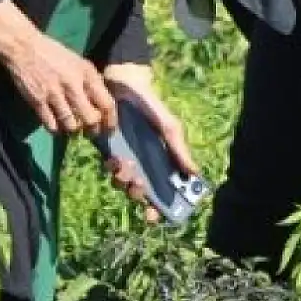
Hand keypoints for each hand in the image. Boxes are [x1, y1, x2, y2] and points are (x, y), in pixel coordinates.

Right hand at [0, 0, 114, 135]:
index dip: (111, 121)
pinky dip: (57, 130)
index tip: (110, 129)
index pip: (106, 103)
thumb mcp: (79, 62)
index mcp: (87, 74)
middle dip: (94, 130)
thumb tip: (103, 101)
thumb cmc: (54, 54)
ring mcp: (55, 95)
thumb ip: (92, 80)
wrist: (24, 47)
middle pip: (91, 119)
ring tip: (74, 129)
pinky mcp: (38, 102)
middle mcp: (73, 85)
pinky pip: (51, 126)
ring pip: (72, 126)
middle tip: (92, 133)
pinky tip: (57, 126)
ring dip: (74, 131)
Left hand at [101, 63, 199, 222]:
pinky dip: (111, 167)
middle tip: (139, 186)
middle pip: (139, 193)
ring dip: (123, 181)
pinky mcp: (106, 149)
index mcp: (159, 161)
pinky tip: (115, 158)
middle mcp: (141, 163)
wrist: (123, 83)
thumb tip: (194, 172)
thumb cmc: (150, 105)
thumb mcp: (168, 126)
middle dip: (138, 195)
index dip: (157, 208)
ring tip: (126, 167)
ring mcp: (123, 157)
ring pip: (121, 183)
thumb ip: (178, 149)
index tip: (154, 217)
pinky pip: (107, 167)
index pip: (160, 191)